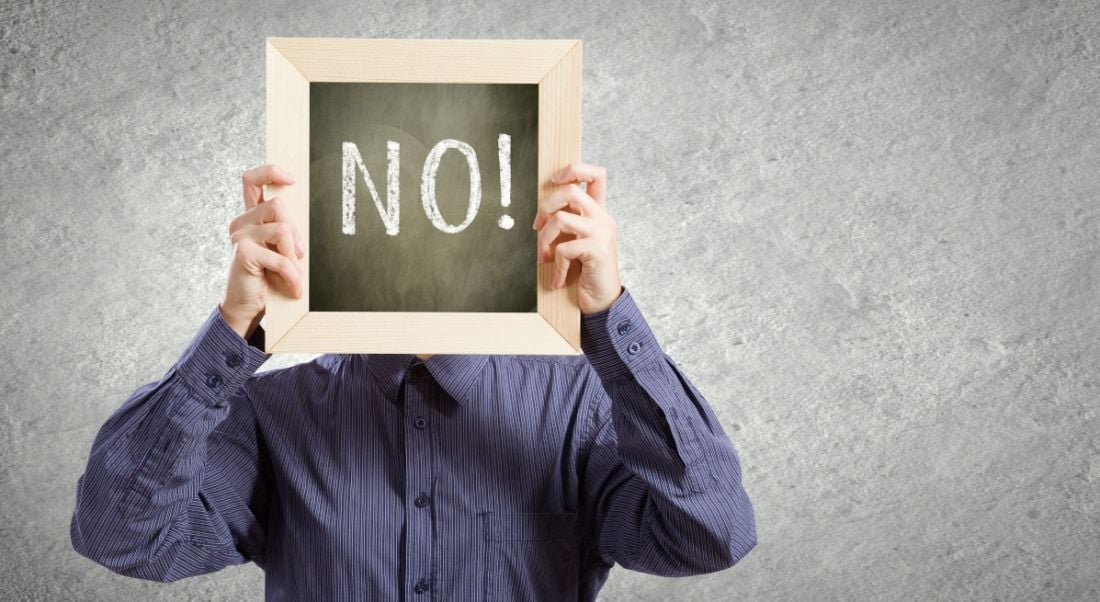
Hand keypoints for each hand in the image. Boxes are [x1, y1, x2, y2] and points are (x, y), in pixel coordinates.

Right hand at [219, 164, 305, 339]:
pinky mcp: (242, 252)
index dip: (271, 172)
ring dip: (294, 255)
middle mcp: (242, 222)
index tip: (291, 179)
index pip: (252, 180)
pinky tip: (294, 288)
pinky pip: (281, 258)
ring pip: (282, 229)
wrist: (247, 305)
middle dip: (296, 232)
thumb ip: (288, 232)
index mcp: (252, 216)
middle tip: (298, 255)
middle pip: (278, 206)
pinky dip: (292, 276)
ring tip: (293, 272)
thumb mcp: (281, 250)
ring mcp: (239, 235)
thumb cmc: (268, 276)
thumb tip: (308, 220)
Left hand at [533, 162, 622, 314]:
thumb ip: (567, 223)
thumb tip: (542, 212)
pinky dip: (556, 266)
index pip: (596, 174)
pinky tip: (558, 278)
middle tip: (537, 227)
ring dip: (544, 241)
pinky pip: (564, 249)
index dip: (574, 169)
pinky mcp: (598, 250)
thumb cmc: (586, 272)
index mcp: (599, 212)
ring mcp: (602, 233)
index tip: (554, 180)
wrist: (603, 301)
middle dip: (545, 207)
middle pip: (571, 191)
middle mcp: (603, 218)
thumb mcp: (576, 242)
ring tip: (544, 258)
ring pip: (560, 219)